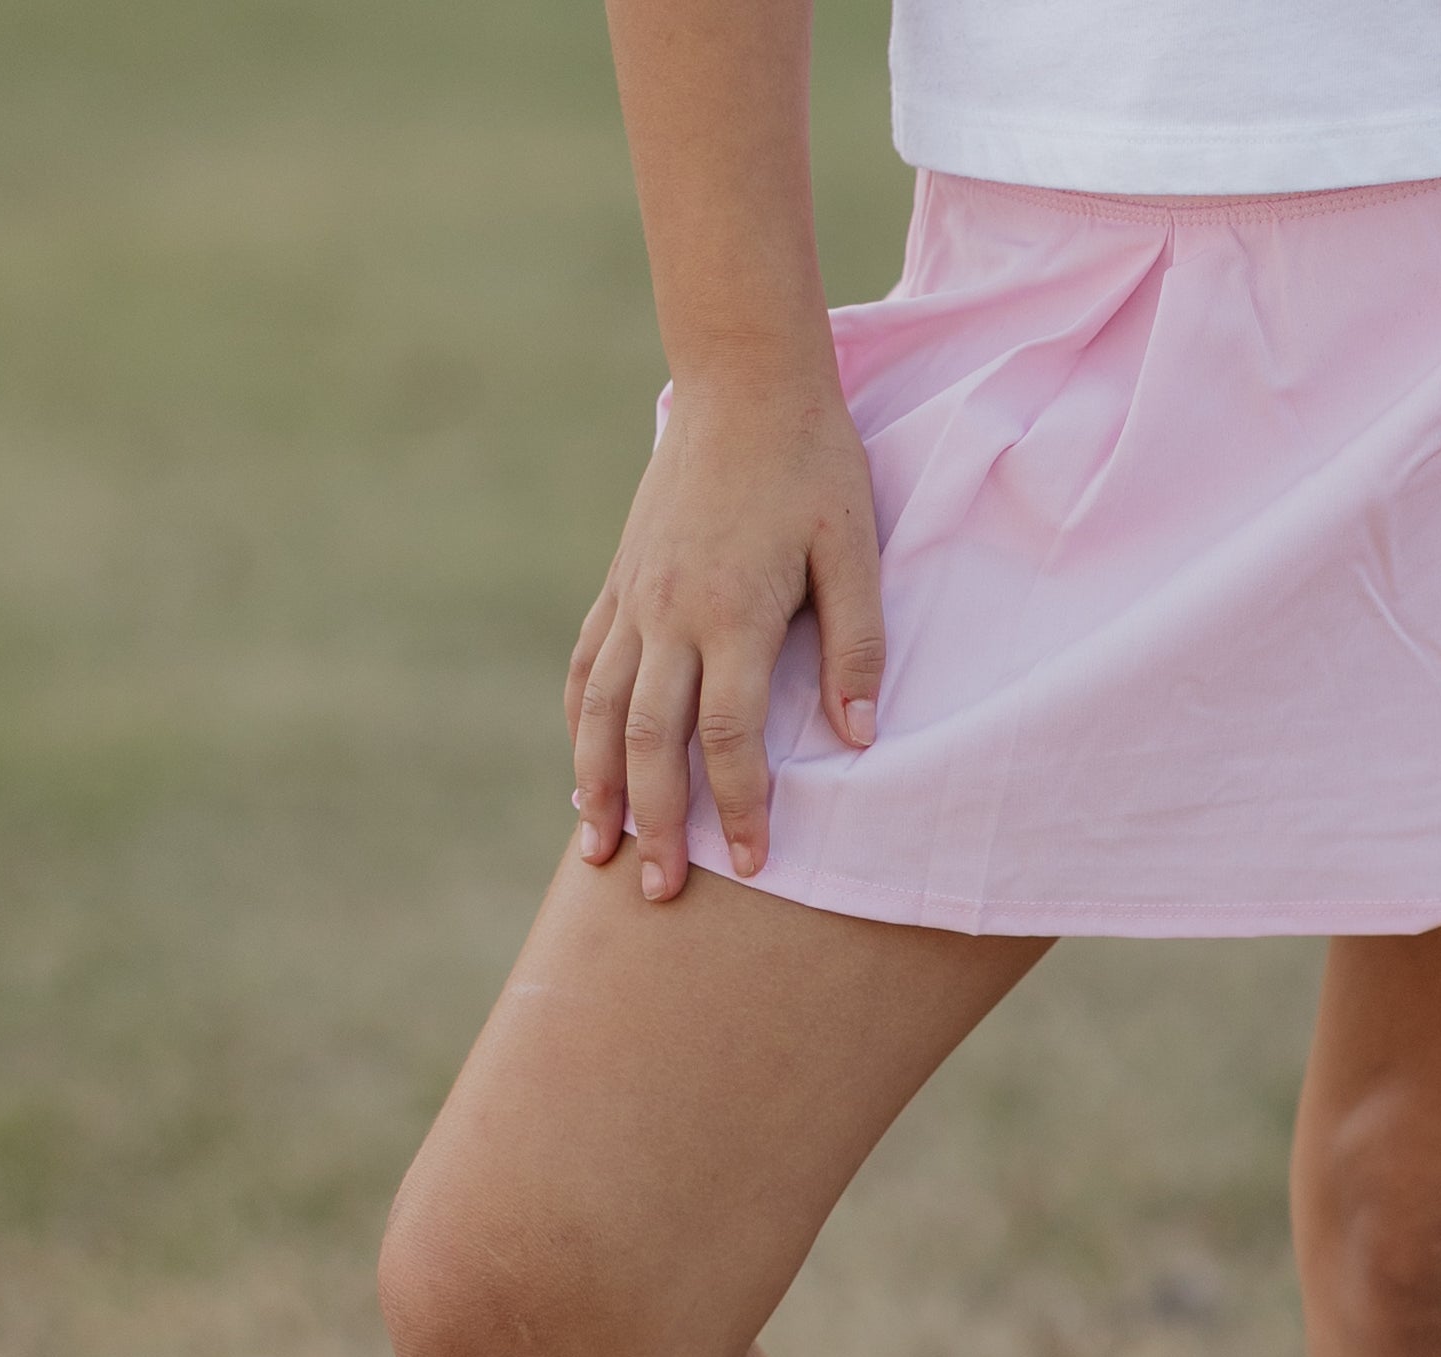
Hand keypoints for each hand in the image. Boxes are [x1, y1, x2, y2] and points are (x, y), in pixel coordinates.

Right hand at [565, 355, 882, 898]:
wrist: (743, 380)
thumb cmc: (814, 465)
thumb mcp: (854, 549)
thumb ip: (856, 646)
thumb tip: (860, 739)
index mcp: (731, 611)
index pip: (730, 734)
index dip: (741, 805)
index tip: (753, 863)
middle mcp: (669, 612)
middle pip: (651, 740)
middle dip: (656, 821)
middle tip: (659, 892)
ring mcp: (634, 598)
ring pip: (600, 711)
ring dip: (597, 786)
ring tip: (600, 851)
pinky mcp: (619, 582)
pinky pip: (585, 668)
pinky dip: (581, 726)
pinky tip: (584, 770)